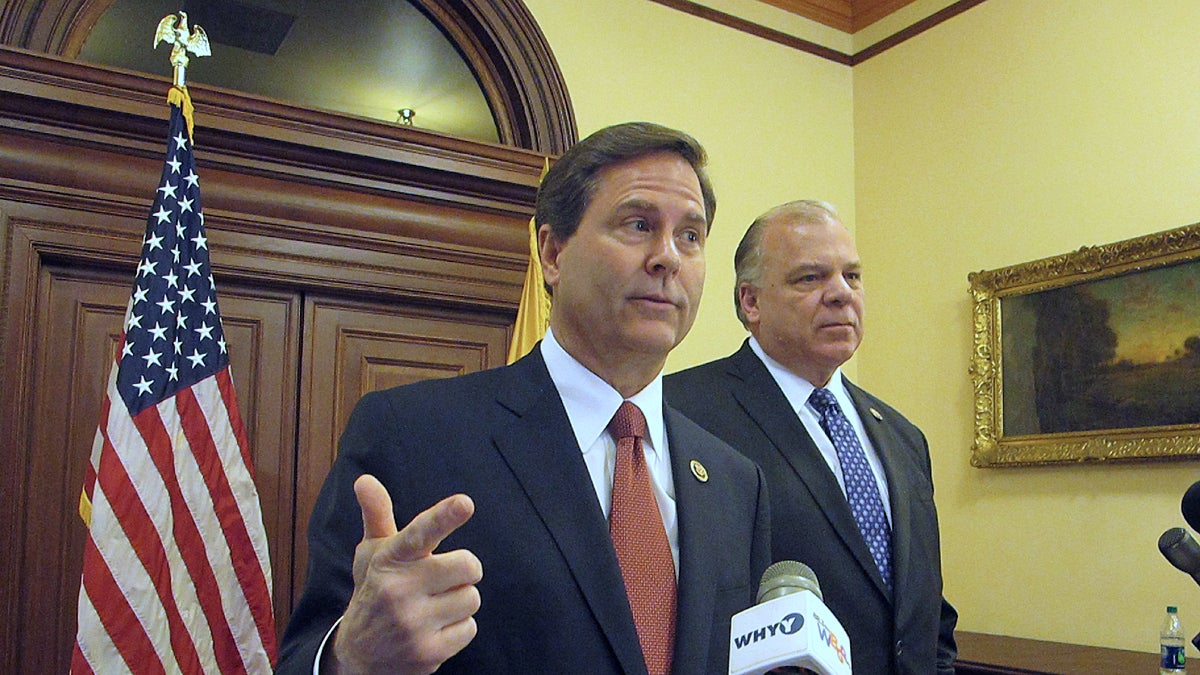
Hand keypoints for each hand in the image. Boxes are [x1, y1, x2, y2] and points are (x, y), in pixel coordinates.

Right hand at [332, 475, 480, 673]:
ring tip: (433, 606)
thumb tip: (365, 479)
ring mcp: (413, 624)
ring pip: (472, 598)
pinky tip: (434, 629)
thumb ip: (377, 515)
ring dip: (460, 600)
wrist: (358, 655)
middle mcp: (399, 590)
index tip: (464, 503)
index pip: (420, 533)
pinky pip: (470, 627)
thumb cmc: (374, 592)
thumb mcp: (371, 554)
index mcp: (390, 559)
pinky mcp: (428, 652)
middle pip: (468, 566)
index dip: (444, 517)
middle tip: (444, 577)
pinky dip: (458, 628)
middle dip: (463, 570)